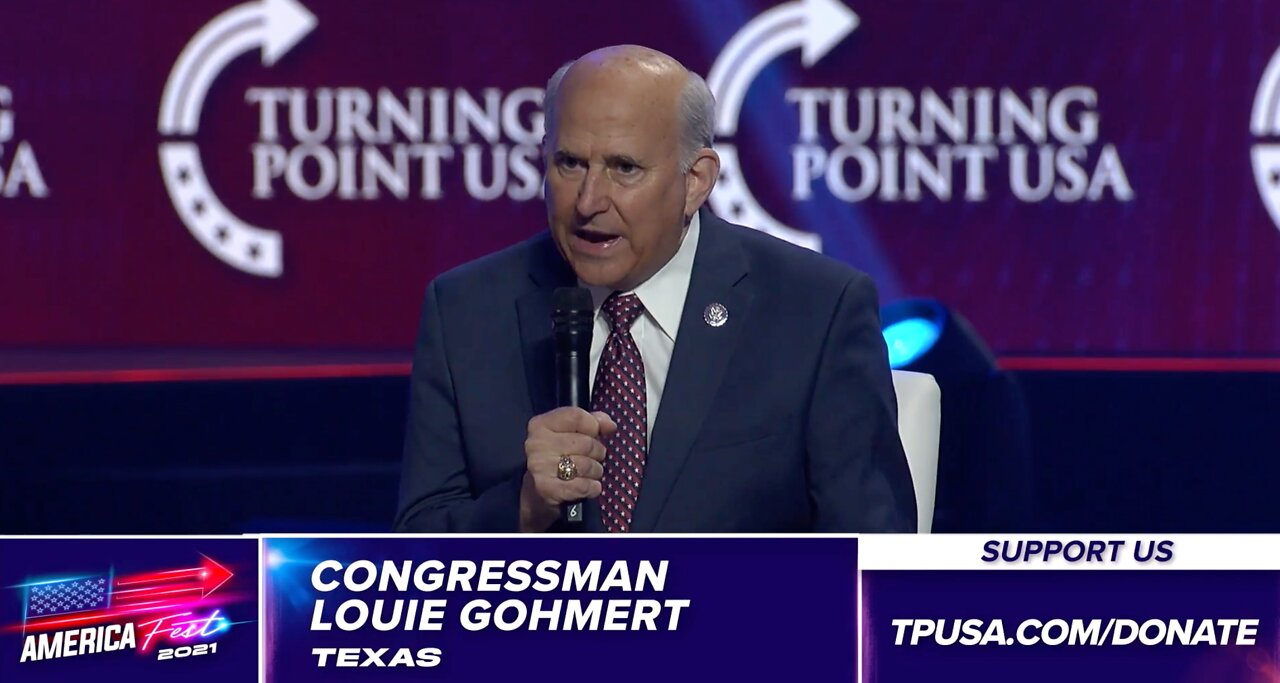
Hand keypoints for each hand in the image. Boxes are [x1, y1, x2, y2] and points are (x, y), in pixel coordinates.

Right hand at [520, 407, 616, 531]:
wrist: (536, 492)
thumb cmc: (558, 457)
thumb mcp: (570, 433)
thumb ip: (592, 422)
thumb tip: (610, 425)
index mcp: (540, 424)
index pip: (576, 416)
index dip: (593, 425)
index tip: (595, 433)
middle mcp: (537, 443)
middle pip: (586, 443)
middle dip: (597, 452)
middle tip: (593, 457)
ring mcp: (540, 467)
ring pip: (586, 465)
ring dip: (596, 471)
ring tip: (590, 472)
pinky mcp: (548, 489)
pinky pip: (584, 486)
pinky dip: (592, 487)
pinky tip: (588, 486)